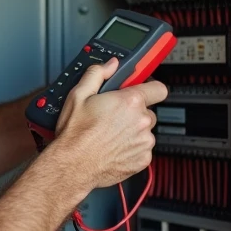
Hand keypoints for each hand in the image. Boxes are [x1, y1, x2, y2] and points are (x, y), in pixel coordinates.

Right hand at [52, 58, 168, 190]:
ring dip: (132, 131)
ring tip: (110, 135)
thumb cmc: (75, 134)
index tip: (142, 90)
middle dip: (133, 112)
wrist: (72, 165)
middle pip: (147, 111)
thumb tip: (111, 65)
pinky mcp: (142, 160)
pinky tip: (114, 148)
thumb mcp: (79, 95)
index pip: (158, 88)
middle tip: (113, 117)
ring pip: (145, 131)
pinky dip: (131, 149)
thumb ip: (98, 74)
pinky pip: (142, 150)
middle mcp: (142, 121)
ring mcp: (144, 142)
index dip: (149, 88)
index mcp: (130, 102)